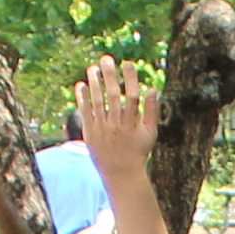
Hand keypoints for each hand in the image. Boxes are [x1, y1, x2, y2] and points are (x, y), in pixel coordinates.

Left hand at [75, 57, 161, 171]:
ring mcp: (102, 129)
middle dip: (110, 75)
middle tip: (106, 59)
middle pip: (113, 95)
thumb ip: (152, 111)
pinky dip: (82, 98)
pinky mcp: (90, 133)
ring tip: (93, 68)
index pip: (133, 96)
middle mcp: (117, 124)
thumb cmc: (138, 152)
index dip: (130, 79)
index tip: (127, 63)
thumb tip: (153, 89)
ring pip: (97, 102)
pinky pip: (85, 113)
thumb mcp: (150, 133)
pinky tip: (80, 85)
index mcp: (132, 123)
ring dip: (94, 83)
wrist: (121, 174)